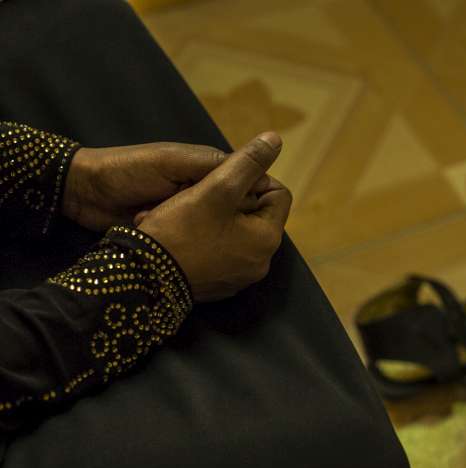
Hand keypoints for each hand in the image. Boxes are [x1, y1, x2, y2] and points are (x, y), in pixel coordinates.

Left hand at [63, 142, 271, 231]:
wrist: (84, 193)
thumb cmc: (129, 170)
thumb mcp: (174, 162)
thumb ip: (217, 164)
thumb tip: (267, 148)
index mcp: (208, 169)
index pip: (250, 184)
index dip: (253, 198)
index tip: (247, 214)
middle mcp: (204, 194)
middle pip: (236, 211)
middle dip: (226, 221)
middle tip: (208, 226)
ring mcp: (191, 216)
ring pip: (217, 230)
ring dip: (204, 234)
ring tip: (188, 237)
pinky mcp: (177, 235)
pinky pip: (196, 243)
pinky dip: (188, 245)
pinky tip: (180, 249)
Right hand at [137, 132, 291, 301]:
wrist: (142, 279)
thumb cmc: (181, 231)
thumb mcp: (217, 188)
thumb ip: (247, 162)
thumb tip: (274, 140)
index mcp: (267, 240)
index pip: (278, 194)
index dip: (253, 178)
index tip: (223, 177)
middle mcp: (260, 263)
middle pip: (255, 214)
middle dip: (229, 198)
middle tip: (198, 193)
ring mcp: (239, 277)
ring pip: (233, 232)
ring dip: (213, 216)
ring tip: (184, 211)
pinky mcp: (218, 286)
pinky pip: (218, 252)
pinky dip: (204, 239)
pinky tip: (179, 233)